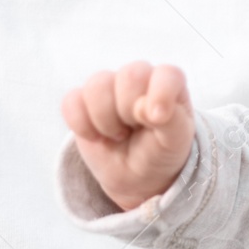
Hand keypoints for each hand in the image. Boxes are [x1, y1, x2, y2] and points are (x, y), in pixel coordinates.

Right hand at [61, 62, 193, 210]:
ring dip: (107, 120)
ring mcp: (108, 87)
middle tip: (136, 129)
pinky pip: (71, 102)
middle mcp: (139, 77)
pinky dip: (82, 126)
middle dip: (132, 111)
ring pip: (97, 86)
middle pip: (130, 75)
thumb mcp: (177, 140)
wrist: (137, 175)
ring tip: (120, 134)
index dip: (161, 94)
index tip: (157, 120)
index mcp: (169, 83)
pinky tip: (98, 137)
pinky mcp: (81, 101)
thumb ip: (171, 120)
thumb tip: (142, 107)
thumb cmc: (162, 150)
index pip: (167, 74)